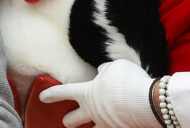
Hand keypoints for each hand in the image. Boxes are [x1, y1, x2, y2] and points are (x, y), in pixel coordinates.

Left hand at [39, 59, 161, 127]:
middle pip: (73, 120)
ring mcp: (107, 124)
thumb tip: (103, 74)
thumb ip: (104, 71)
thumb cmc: (127, 81)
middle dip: (68, 120)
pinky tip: (119, 123)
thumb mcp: (113, 67)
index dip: (51, 94)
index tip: (42, 97)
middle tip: (67, 121)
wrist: (148, 102)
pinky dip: (116, 125)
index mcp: (86, 93)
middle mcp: (94, 112)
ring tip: (91, 126)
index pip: (63, 92)